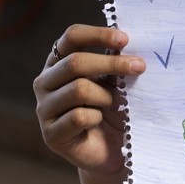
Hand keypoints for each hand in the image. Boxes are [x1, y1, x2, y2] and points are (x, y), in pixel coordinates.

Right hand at [33, 24, 145, 173]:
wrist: (113, 149)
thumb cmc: (115, 107)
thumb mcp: (116, 80)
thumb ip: (115, 59)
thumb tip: (126, 37)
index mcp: (60, 62)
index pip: (71, 37)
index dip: (97, 34)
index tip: (125, 39)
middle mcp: (45, 82)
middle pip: (75, 62)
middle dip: (112, 63)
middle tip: (140, 66)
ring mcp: (44, 108)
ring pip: (78, 89)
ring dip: (106, 95)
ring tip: (114, 103)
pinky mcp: (50, 134)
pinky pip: (78, 117)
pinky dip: (97, 117)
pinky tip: (99, 121)